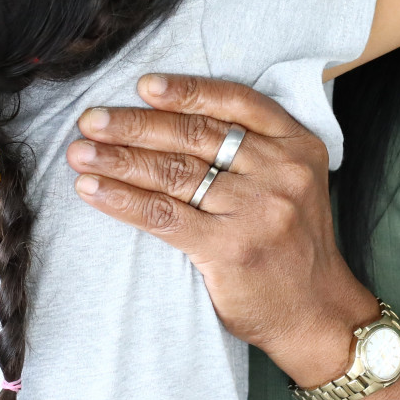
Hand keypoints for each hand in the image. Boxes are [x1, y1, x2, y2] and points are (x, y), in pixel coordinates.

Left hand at [67, 74, 379, 385]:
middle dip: (136, 125)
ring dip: (119, 159)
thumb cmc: (294, 245)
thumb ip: (255, 151)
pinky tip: (92, 189)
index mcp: (299, 146)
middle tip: (92, 120)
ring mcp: (256, 210)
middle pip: (196, 136)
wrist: (318, 314)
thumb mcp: (294, 183)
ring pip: (173, 173)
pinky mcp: (229, 248)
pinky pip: (163, 215)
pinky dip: (121, 199)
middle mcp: (281, 172)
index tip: (143, 86)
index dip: (187, 91)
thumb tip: (172, 121)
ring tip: (80, 152)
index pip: (236, 103)